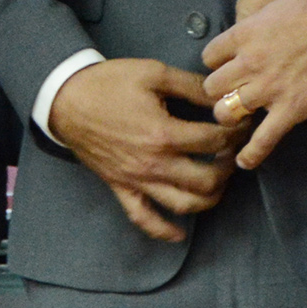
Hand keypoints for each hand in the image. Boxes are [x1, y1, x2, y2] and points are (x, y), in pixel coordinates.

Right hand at [50, 58, 239, 242]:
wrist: (66, 99)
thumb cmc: (108, 84)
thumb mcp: (154, 73)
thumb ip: (192, 85)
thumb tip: (221, 95)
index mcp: (164, 133)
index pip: (215, 141)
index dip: (235, 132)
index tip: (240, 124)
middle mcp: (154, 163)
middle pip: (207, 179)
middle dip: (229, 167)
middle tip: (233, 152)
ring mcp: (137, 180)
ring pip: (183, 205)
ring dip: (209, 197)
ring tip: (218, 181)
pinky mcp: (121, 188)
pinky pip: (143, 218)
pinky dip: (164, 230)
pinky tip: (180, 234)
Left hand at [201, 0, 306, 170]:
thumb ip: (251, 5)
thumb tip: (237, 17)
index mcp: (244, 35)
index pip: (209, 56)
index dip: (217, 62)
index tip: (227, 65)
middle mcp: (249, 64)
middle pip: (212, 87)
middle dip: (219, 90)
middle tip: (233, 90)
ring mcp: (268, 90)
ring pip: (226, 112)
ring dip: (230, 115)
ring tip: (239, 115)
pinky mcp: (290, 110)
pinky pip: (263, 139)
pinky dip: (251, 154)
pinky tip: (244, 161)